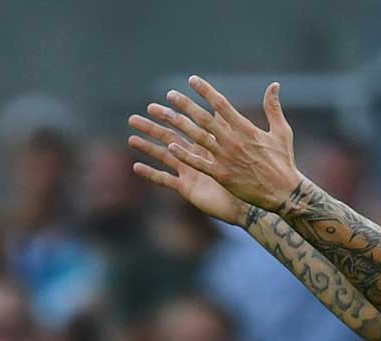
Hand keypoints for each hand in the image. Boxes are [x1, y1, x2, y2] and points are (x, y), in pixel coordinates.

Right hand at [128, 115, 244, 223]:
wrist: (249, 201)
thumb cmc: (248, 174)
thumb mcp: (238, 145)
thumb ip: (227, 125)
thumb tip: (223, 104)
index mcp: (205, 144)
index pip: (185, 124)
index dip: (173, 112)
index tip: (163, 98)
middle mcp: (193, 156)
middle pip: (168, 137)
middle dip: (151, 127)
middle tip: (133, 118)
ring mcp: (188, 172)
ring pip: (163, 156)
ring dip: (147, 147)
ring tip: (130, 138)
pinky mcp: (186, 188)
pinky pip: (165, 180)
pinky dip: (151, 173)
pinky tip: (136, 166)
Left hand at [140, 79, 301, 213]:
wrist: (283, 191)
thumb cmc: (283, 161)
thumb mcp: (281, 131)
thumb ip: (273, 108)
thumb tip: (274, 85)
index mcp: (246, 128)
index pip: (221, 104)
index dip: (205, 91)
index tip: (192, 80)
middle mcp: (233, 141)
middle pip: (204, 118)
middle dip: (186, 105)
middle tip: (170, 94)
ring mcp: (225, 158)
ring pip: (198, 138)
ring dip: (180, 125)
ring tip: (164, 115)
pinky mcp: (222, 175)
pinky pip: (199, 164)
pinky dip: (185, 155)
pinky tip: (170, 146)